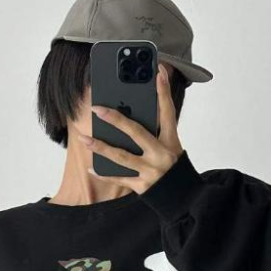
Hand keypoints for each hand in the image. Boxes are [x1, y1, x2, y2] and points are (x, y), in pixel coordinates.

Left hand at [78, 63, 184, 192]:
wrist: (186, 199)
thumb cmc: (175, 169)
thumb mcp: (172, 147)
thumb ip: (156, 132)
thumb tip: (133, 113)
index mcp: (171, 142)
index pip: (167, 112)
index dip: (163, 91)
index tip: (158, 71)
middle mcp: (161, 155)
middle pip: (136, 132)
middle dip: (116, 119)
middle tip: (97, 109)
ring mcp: (151, 172)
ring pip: (122, 157)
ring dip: (101, 147)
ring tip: (84, 138)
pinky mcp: (143, 187)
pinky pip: (120, 179)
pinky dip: (105, 174)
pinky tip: (90, 167)